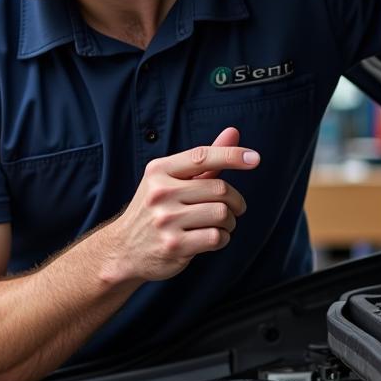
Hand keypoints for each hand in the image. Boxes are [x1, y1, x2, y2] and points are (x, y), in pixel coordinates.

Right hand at [103, 126, 258, 283]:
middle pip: (220, 189)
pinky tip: (209, 238)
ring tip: (217, 224)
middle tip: (231, 208)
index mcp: (159, 171)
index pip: (201, 156)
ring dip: (229, 222)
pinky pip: (216, 237)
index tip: (255, 158)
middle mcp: (160, 193)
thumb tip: (233, 132)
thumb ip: (204, 159)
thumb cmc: (156, 209)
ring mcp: (165, 220)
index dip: (232, 155)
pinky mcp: (174, 245)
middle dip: (235, 201)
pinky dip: (221, 238)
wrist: (125, 249)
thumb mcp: (171, 180)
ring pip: (222, 214)